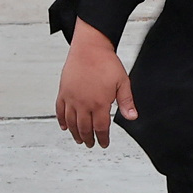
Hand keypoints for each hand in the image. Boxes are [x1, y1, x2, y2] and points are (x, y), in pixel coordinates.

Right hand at [55, 23, 134, 147]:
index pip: (101, 128)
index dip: (102, 138)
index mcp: (100, 103)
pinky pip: (60, 111)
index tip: (104, 144)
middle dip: (88, 139)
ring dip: (75, 133)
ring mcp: (71, 98)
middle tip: (90, 144)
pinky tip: (64, 126)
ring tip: (79, 140)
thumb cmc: (106, 62)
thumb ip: (127, 102)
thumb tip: (132, 117)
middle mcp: (84, 104)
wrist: (90, 48)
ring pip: (71, 123)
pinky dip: (61, 121)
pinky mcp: (63, 92)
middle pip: (84, 128)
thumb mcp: (122, 82)